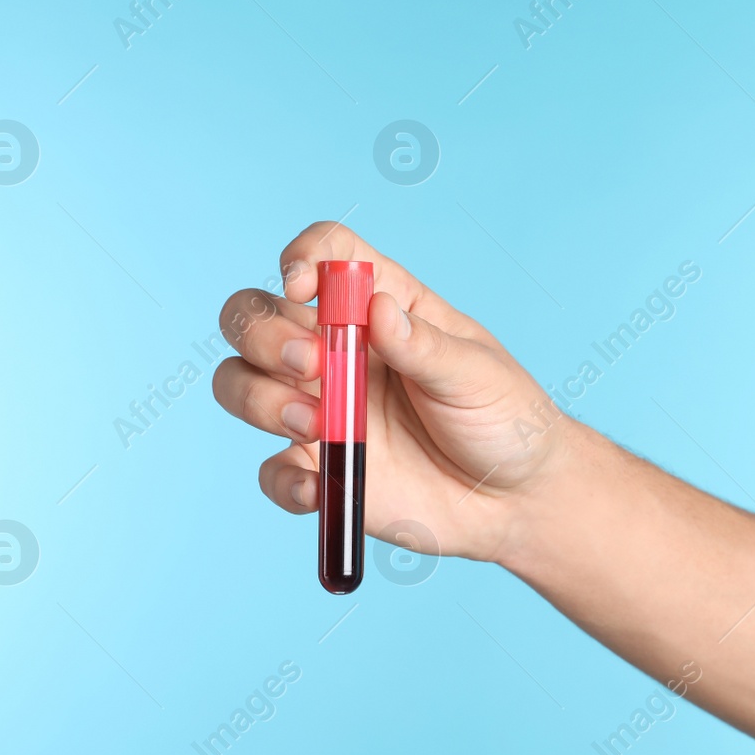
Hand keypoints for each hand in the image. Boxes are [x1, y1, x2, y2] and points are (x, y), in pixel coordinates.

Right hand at [212, 221, 576, 562]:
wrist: (515, 500)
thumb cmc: (504, 418)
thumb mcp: (478, 374)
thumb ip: (426, 345)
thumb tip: (379, 310)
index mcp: (381, 306)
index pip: (326, 255)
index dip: (303, 257)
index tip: (303, 286)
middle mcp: (336, 350)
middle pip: (255, 315)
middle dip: (263, 334)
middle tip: (310, 366)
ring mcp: (320, 408)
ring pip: (239, 383)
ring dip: (257, 398)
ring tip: (314, 424)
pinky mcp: (319, 467)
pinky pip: (270, 469)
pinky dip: (282, 478)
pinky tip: (317, 488)